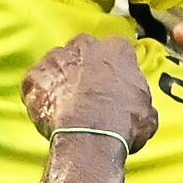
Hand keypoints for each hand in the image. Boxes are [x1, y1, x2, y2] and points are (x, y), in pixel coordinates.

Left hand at [22, 32, 156, 148]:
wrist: (91, 137)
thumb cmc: (123, 124)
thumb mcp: (147, 113)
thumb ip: (139, 100)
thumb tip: (139, 108)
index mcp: (117, 49)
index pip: (116, 51)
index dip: (114, 70)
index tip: (113, 85)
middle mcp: (85, 45)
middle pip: (83, 51)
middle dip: (85, 68)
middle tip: (88, 94)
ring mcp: (57, 58)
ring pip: (57, 64)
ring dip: (61, 80)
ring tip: (66, 106)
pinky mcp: (34, 75)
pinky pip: (35, 83)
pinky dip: (40, 96)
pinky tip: (49, 113)